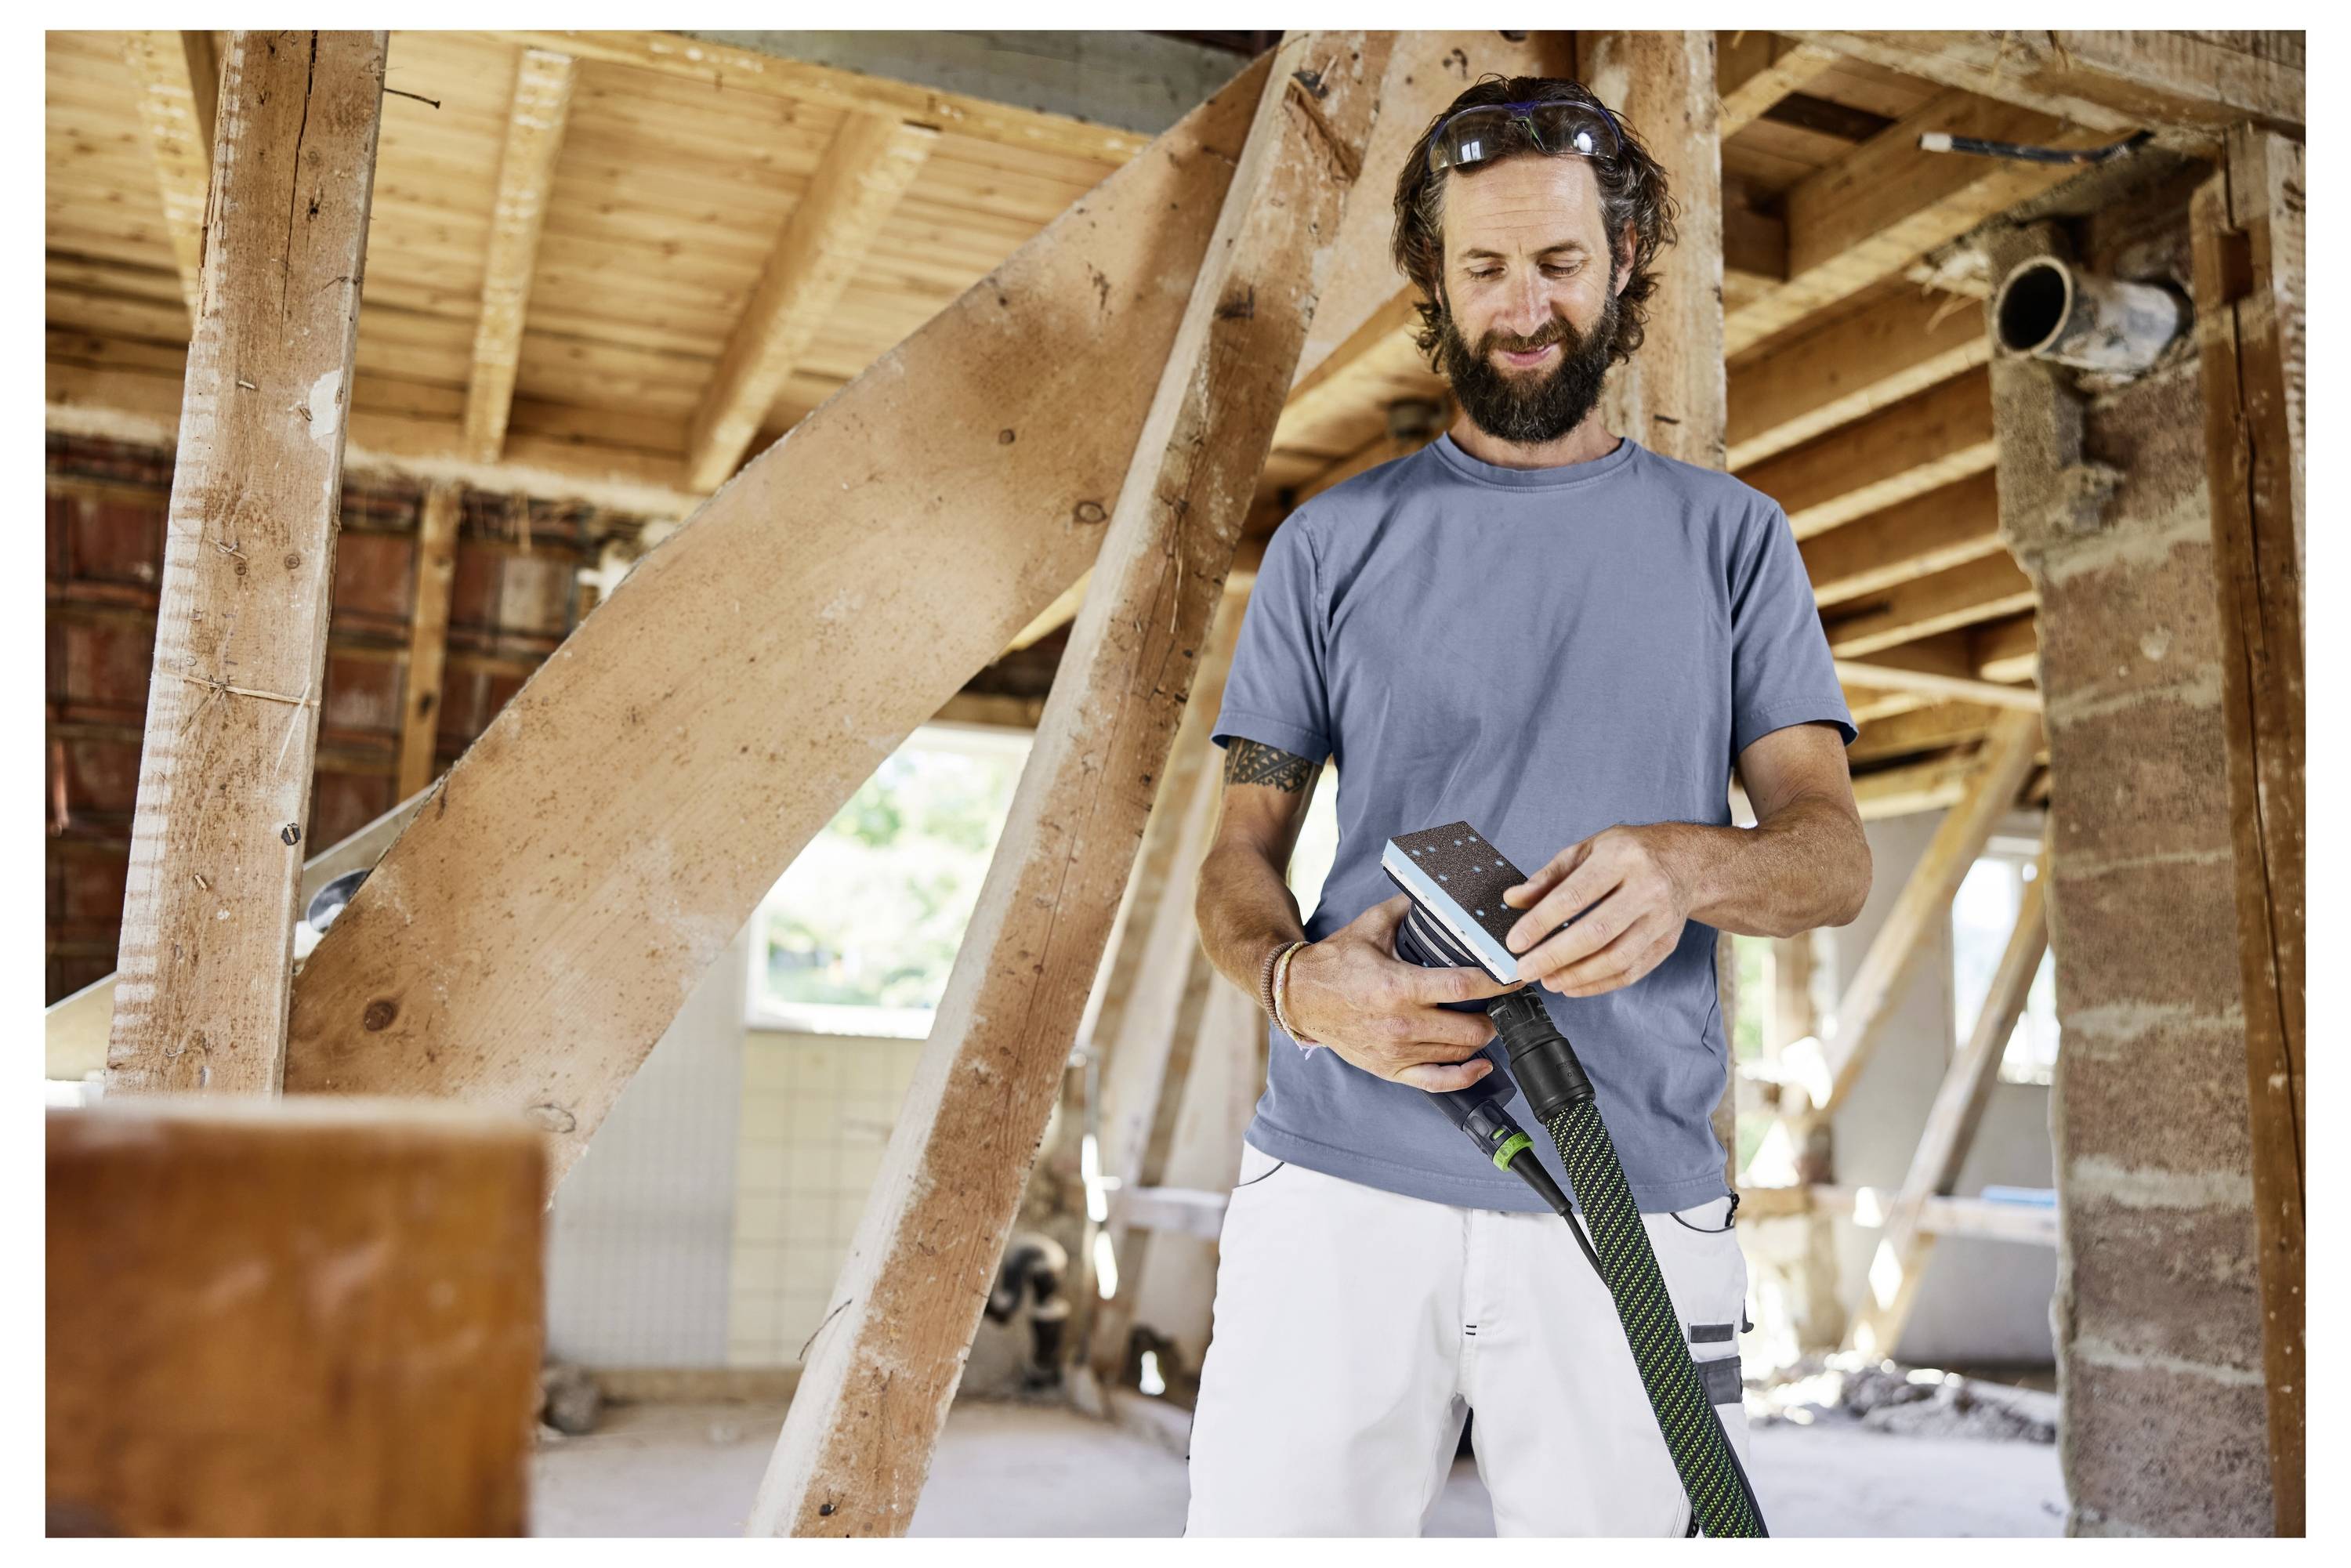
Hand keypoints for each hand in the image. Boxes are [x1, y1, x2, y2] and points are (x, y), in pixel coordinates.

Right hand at [1283, 895, 1515, 1090]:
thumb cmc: (1335, 963)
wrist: (1299, 997)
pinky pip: (1438, 1082)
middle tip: (1501, 1002)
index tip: (1518, 976)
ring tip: (1485, 1020)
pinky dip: (1465, 1076)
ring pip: (1460, 1053)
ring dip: (1480, 1038)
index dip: (1498, 982)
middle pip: (1471, 1028)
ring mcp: (1397, 1051)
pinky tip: (1481, 1065)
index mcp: (1399, 986)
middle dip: (1495, 1015)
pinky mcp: (1391, 1069)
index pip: (1464, 986)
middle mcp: (1401, 1024)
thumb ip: (1406, 909)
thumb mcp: (1370, 927)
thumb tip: (1436, 894)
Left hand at [1501, 824, 1695, 997]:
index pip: (1574, 896)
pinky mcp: (1667, 943)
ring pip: (1616, 958)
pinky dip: (1599, 984)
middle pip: (1596, 932)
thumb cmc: (1629, 853)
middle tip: (1526, 969)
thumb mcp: (1586, 850)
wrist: (1686, 863)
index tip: (1516, 941)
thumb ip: (1548, 877)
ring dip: (1577, 975)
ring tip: (1548, 980)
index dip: (1541, 922)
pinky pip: (1632, 972)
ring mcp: (1661, 918)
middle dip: (1555, 955)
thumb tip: (1513, 899)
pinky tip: (1573, 985)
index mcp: (1621, 858)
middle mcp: (1646, 888)